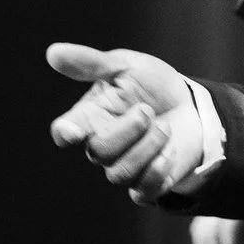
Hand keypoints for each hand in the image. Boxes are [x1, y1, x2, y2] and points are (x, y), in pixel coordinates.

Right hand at [48, 43, 204, 203]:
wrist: (191, 105)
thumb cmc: (152, 85)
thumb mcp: (126, 66)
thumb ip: (92, 64)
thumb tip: (52, 52)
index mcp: (91, 116)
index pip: (65, 131)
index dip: (67, 133)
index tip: (75, 131)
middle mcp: (102, 145)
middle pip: (98, 152)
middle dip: (129, 129)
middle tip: (148, 110)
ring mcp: (123, 166)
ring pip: (120, 173)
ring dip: (148, 146)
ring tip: (165, 126)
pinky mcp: (146, 184)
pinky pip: (142, 191)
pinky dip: (158, 169)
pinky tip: (170, 149)